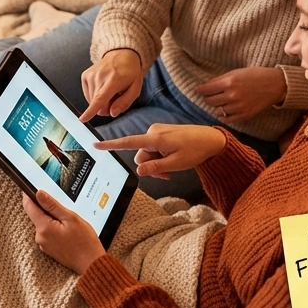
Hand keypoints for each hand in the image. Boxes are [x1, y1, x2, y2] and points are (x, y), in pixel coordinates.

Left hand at [22, 190, 105, 274]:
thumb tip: (39, 194)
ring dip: (52, 219)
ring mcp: (43, 244)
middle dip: (46, 208)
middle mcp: (40, 237)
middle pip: (37, 215)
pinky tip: (68, 230)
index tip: (32, 188)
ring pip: (43, 224)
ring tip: (68, 221)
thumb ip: (52, 205)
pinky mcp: (48, 248)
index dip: (29, 195)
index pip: (29, 207)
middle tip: (62, 206)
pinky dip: (55, 228)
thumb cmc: (84, 242)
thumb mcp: (70, 218)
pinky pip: (48, 233)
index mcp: (44, 228)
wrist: (91, 264)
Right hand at [81, 49, 143, 120]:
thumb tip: (112, 113)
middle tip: (116, 97)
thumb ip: (124, 102)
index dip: (91, 110)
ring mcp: (90, 75)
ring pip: (91, 101)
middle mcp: (99, 76)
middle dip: (106, 107)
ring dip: (101, 101)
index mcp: (114, 80)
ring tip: (110, 91)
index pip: (100, 98)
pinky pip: (88, 95)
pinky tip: (102, 88)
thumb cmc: (130, 73)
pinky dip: (95, 96)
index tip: (82, 119)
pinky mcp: (85, 76)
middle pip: (97, 103)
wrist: (121, 55)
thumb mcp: (135, 89)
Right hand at [99, 123, 225, 179]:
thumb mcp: (176, 163)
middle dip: (150, 166)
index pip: (128, 142)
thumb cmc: (196, 150)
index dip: (111, 145)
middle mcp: (153, 132)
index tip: (96, 145)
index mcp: (155, 138)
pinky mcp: (161, 133)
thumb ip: (156, 167)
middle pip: (140, 155)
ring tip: (172, 169)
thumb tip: (139, 170)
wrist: (211, 139)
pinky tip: (172, 161)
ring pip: (147, 153)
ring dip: (156, 163)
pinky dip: (160, 157)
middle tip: (166, 175)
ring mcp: (157, 132)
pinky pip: (153, 148)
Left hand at [195, 67, 286, 122]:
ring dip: (216, 106)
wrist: (275, 85)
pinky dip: (223, 115)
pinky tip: (224, 111)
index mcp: (229, 82)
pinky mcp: (244, 116)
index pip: (206, 90)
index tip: (199, 89)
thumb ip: (219, 80)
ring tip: (220, 101)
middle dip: (208, 97)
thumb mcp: (235, 72)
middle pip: (210, 101)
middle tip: (210, 95)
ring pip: (217, 110)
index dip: (200, 90)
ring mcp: (238, 107)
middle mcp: (232, 96)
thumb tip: (204, 87)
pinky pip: (227, 119)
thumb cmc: (255, 75)